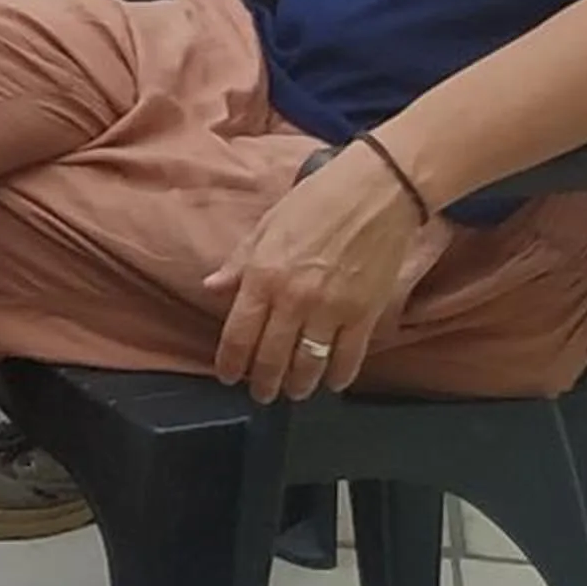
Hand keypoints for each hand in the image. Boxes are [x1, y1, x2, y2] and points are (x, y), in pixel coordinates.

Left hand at [206, 146, 432, 400]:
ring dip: (298, 386)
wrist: (375, 192)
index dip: (231, 363)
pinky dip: (338, 376)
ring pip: (308, 366)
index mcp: (263, 275)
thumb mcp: (267, 225)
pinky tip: (331, 381)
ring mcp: (330, 310)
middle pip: (271, 358)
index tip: (228, 376)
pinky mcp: (365, 315)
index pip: (238, 334)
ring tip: (294, 392)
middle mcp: (293, 299)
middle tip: (261, 393)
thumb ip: (239, 262)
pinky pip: (348, 359)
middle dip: (263, 383)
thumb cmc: (317, 200)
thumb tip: (212, 287)